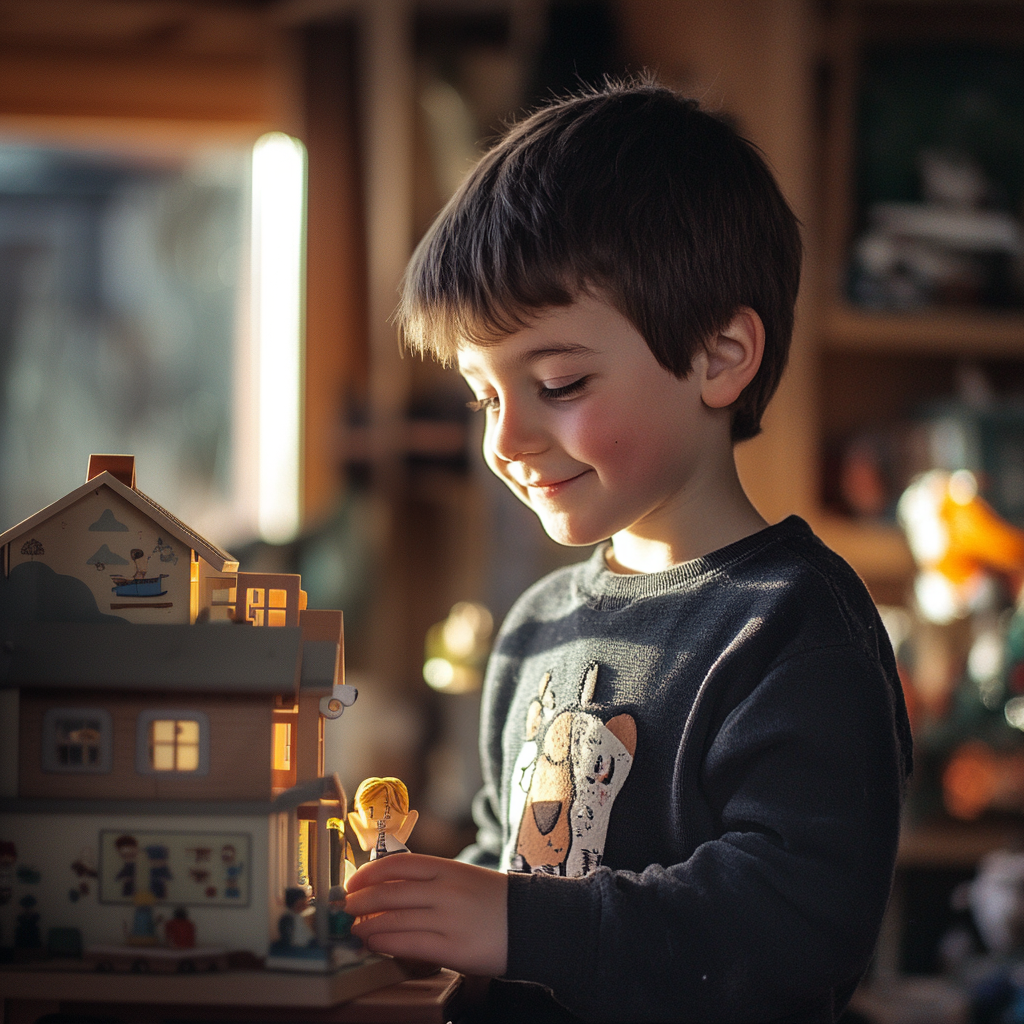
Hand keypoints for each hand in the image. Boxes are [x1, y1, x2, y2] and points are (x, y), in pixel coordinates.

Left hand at [345, 853, 507, 976]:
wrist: (530, 923)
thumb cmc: (491, 901)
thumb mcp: (462, 879)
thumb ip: (429, 882)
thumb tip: (387, 890)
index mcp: (447, 869)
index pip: (399, 864)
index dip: (369, 872)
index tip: (353, 881)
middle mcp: (445, 890)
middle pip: (390, 892)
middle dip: (360, 900)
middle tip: (345, 906)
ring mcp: (448, 919)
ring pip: (395, 920)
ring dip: (367, 924)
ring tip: (354, 929)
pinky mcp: (453, 948)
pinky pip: (409, 944)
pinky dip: (385, 942)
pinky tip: (373, 943)